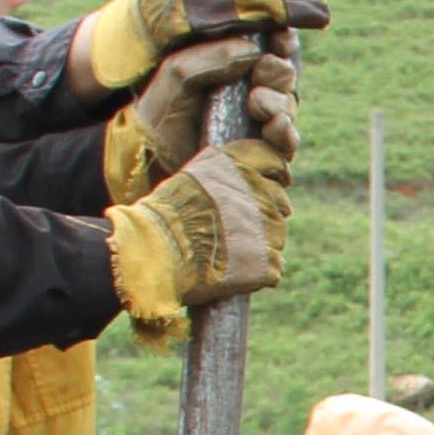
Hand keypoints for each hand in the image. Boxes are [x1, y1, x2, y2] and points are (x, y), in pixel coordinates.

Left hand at [101, 33, 294, 205]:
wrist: (150, 161)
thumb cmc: (158, 113)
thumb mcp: (177, 72)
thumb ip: (212, 55)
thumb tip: (253, 50)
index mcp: (232, 66)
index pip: (269, 47)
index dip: (281, 41)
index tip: (280, 37)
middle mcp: (249, 92)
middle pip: (284, 75)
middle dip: (278, 70)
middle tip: (261, 72)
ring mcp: (257, 124)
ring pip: (287, 106)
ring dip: (279, 100)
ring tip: (256, 101)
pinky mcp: (261, 153)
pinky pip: (287, 141)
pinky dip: (287, 131)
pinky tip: (276, 124)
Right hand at [109, 140, 291, 339]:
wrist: (155, 252)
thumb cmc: (165, 216)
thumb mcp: (192, 175)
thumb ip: (223, 170)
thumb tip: (243, 173)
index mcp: (240, 167)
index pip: (275, 161)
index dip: (276, 174)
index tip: (276, 181)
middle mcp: (260, 193)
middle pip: (279, 203)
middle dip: (264, 215)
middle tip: (237, 230)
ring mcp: (267, 229)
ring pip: (277, 236)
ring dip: (261, 244)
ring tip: (227, 253)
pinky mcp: (266, 263)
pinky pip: (274, 267)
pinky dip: (259, 272)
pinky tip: (234, 272)